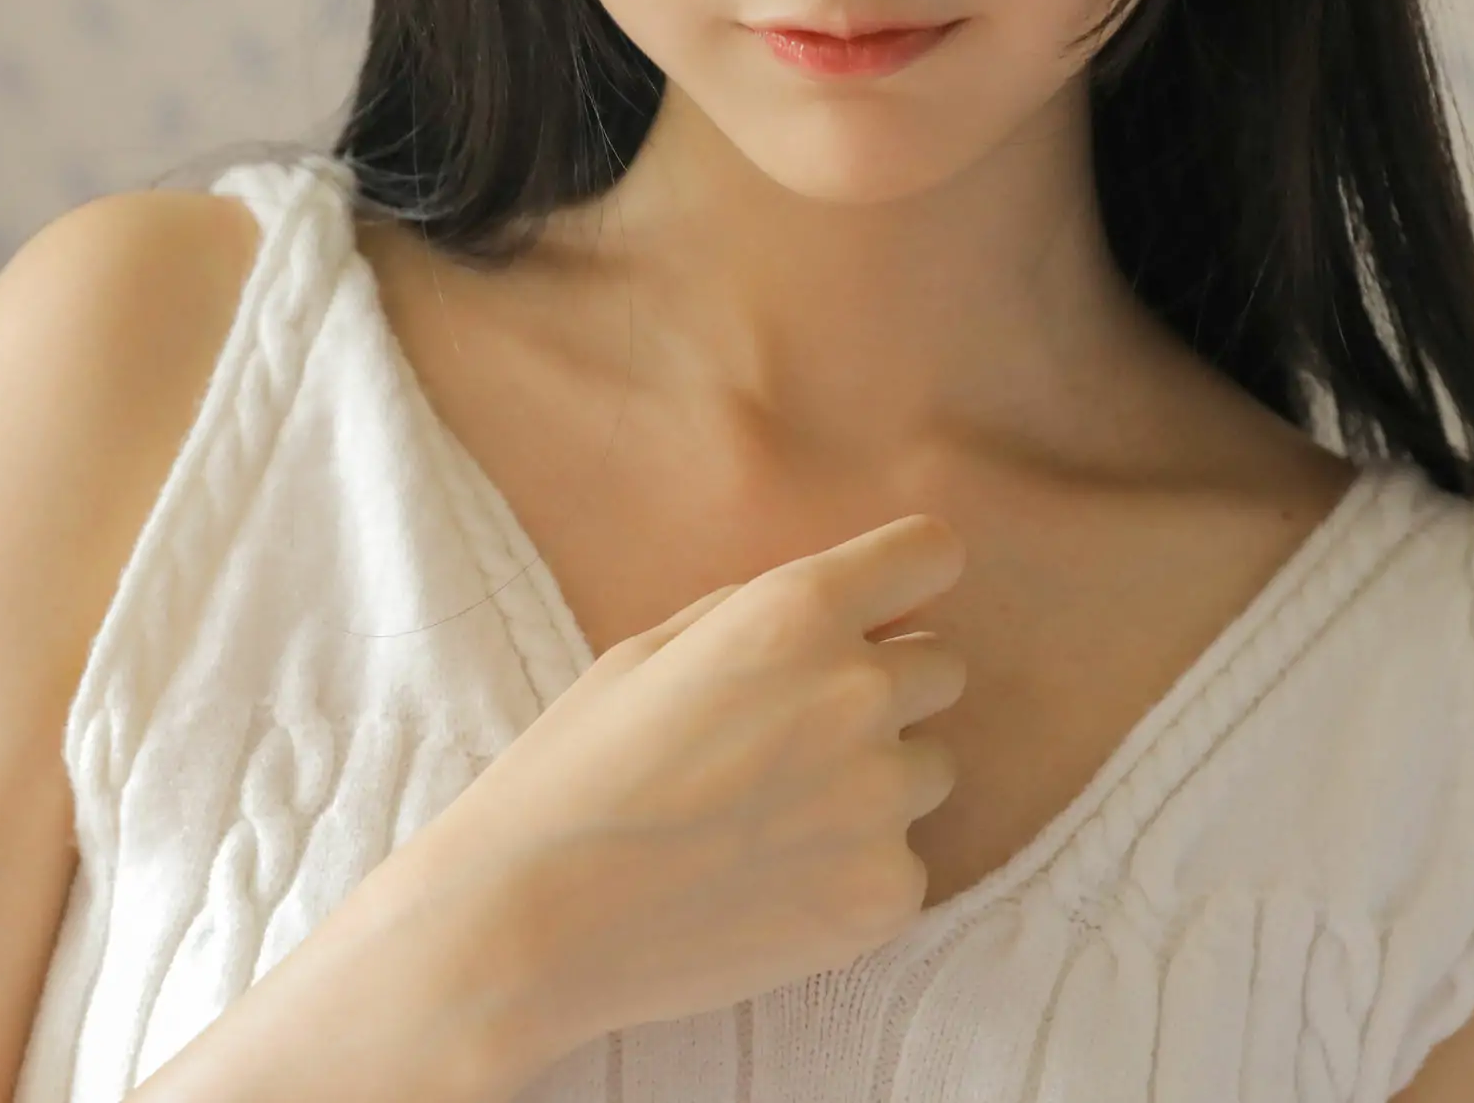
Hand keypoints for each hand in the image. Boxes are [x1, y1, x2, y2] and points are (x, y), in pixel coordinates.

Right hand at [407, 513, 969, 1054]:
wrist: (531, 921)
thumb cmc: (576, 769)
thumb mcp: (653, 649)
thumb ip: (766, 612)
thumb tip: (854, 606)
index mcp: (798, 612)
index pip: (933, 552)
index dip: (907, 581)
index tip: (884, 613)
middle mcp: (858, 693)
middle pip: (942, 668)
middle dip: (887, 690)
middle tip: (796, 739)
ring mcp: (881, 800)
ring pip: (931, 769)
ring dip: (877, 783)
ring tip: (774, 819)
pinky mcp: (886, 895)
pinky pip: (907, 863)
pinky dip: (857, 871)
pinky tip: (773, 886)